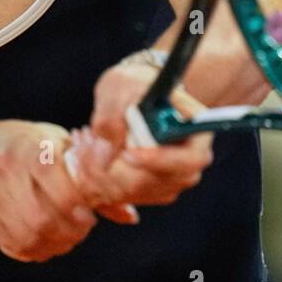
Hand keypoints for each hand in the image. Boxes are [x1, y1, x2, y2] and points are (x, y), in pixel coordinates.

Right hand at [0, 120, 97, 262]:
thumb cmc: (13, 145)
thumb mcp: (50, 144)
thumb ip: (87, 176)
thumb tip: (129, 215)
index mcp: (25, 146)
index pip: (61, 187)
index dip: (82, 208)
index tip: (90, 213)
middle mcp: (1, 170)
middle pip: (44, 218)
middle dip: (70, 231)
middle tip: (82, 228)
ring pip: (28, 236)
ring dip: (55, 244)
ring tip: (65, 236)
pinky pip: (11, 244)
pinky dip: (34, 249)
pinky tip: (43, 240)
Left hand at [67, 61, 213, 213]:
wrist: (132, 98)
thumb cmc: (132, 86)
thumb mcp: (121, 87)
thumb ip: (114, 115)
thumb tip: (110, 152)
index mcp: (198, 132)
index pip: (191, 158)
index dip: (159, 160)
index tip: (126, 153)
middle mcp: (190, 163)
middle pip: (159, 182)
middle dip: (117, 170)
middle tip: (86, 147)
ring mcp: (172, 181)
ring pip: (134, 191)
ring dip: (101, 173)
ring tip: (83, 144)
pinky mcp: (150, 192)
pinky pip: (123, 196)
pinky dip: (99, 181)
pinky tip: (87, 156)